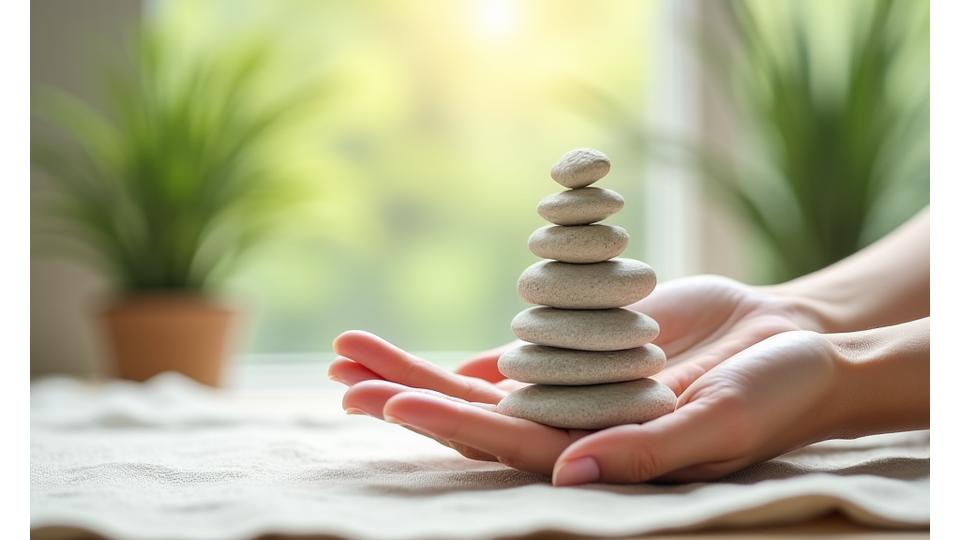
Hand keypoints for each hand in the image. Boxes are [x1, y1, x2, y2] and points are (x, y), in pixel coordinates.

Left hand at [327, 276, 823, 472]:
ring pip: (474, 381)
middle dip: (404, 393)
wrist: (792, 342)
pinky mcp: (576, 350)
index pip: (508, 445)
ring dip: (411, 369)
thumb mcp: (719, 424)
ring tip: (346, 353)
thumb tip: (570, 472)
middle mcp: (571, 426)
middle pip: (471, 413)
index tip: (388, 404)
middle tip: (340, 373)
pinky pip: (505, 350)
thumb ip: (649, 451)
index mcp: (600, 453)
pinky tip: (404, 353)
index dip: (450, 425)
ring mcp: (568, 387)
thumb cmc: (773, 394)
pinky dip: (457, 349)